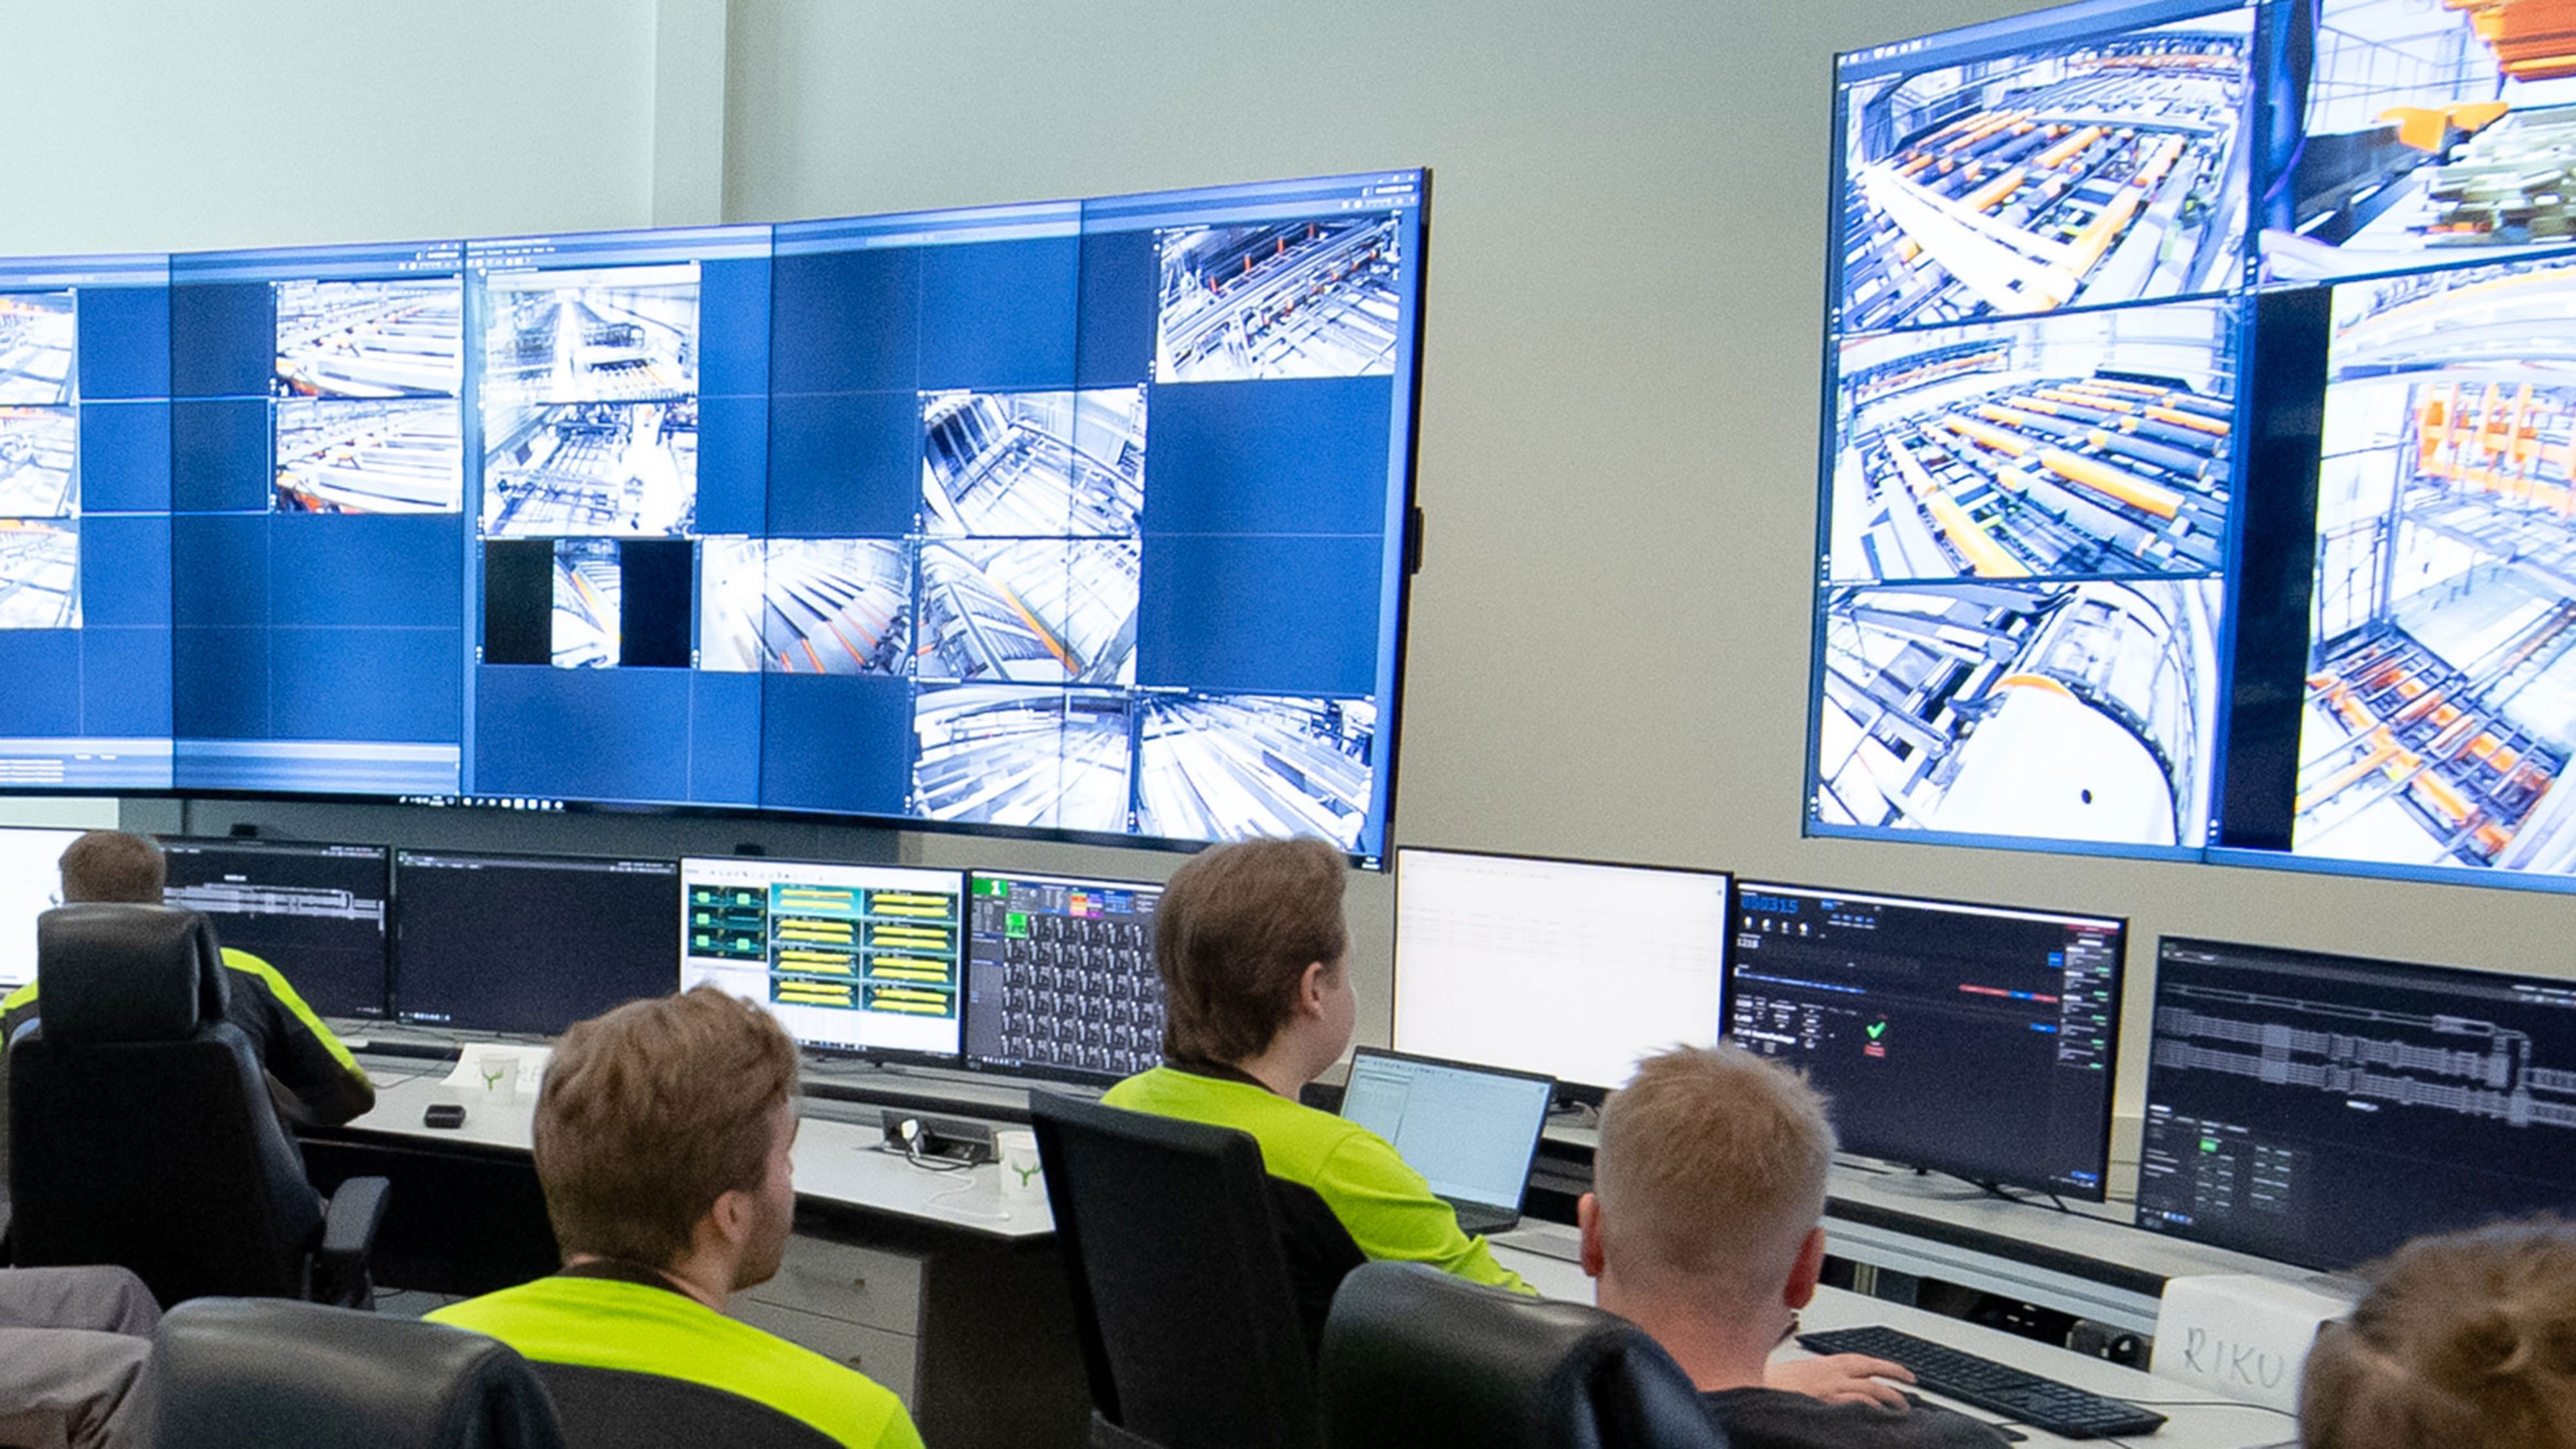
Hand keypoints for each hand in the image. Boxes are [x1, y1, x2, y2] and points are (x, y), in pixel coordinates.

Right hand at [1766, 1352, 1914, 1408]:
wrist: (1757, 1386)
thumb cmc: (1775, 1381)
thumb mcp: (1803, 1370)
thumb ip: (1823, 1374)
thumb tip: (1835, 1382)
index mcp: (1829, 1363)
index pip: (1867, 1360)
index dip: (1889, 1366)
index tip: (1904, 1372)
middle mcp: (1834, 1373)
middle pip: (1875, 1373)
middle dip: (1897, 1379)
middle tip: (1911, 1388)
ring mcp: (1833, 1389)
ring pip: (1872, 1391)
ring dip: (1891, 1399)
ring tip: (1903, 1409)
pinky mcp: (1828, 1403)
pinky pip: (1858, 1406)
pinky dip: (1872, 1411)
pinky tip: (1881, 1417)